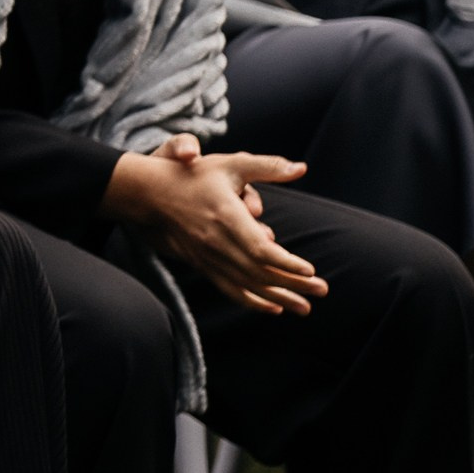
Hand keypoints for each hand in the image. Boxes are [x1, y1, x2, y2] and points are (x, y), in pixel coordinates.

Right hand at [104, 135, 326, 315]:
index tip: (310, 270)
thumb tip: (301, 167)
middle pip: (260, 272)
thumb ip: (268, 166)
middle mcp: (217, 242)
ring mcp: (208, 257)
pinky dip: (252, 301)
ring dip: (278, 298)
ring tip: (304, 308)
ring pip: (247, 285)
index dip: (286, 263)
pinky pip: (230, 289)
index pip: (261, 250)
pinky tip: (273, 308)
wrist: (151, 193)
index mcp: (227, 217)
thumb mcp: (231, 164)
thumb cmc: (195, 175)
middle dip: (293, 284)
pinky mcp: (203, 265)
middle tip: (322, 291)